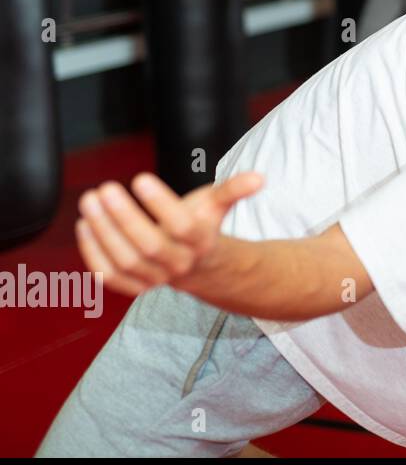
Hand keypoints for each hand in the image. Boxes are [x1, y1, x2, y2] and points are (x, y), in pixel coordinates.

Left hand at [75, 171, 263, 295]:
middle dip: (123, 216)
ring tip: (89, 202)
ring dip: (103, 231)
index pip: (181, 226)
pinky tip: (85, 226)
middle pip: (149, 245)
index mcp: (202, 242)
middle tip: (104, 189)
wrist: (202, 269)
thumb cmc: (204, 227)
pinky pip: (110, 276)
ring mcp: (157, 279)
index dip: (161, 204)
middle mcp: (180, 264)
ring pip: (125, 261)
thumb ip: (233, 190)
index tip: (140, 178)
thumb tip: (260, 178)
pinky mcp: (136, 286)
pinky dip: (93, 253)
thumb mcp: (218, 205)